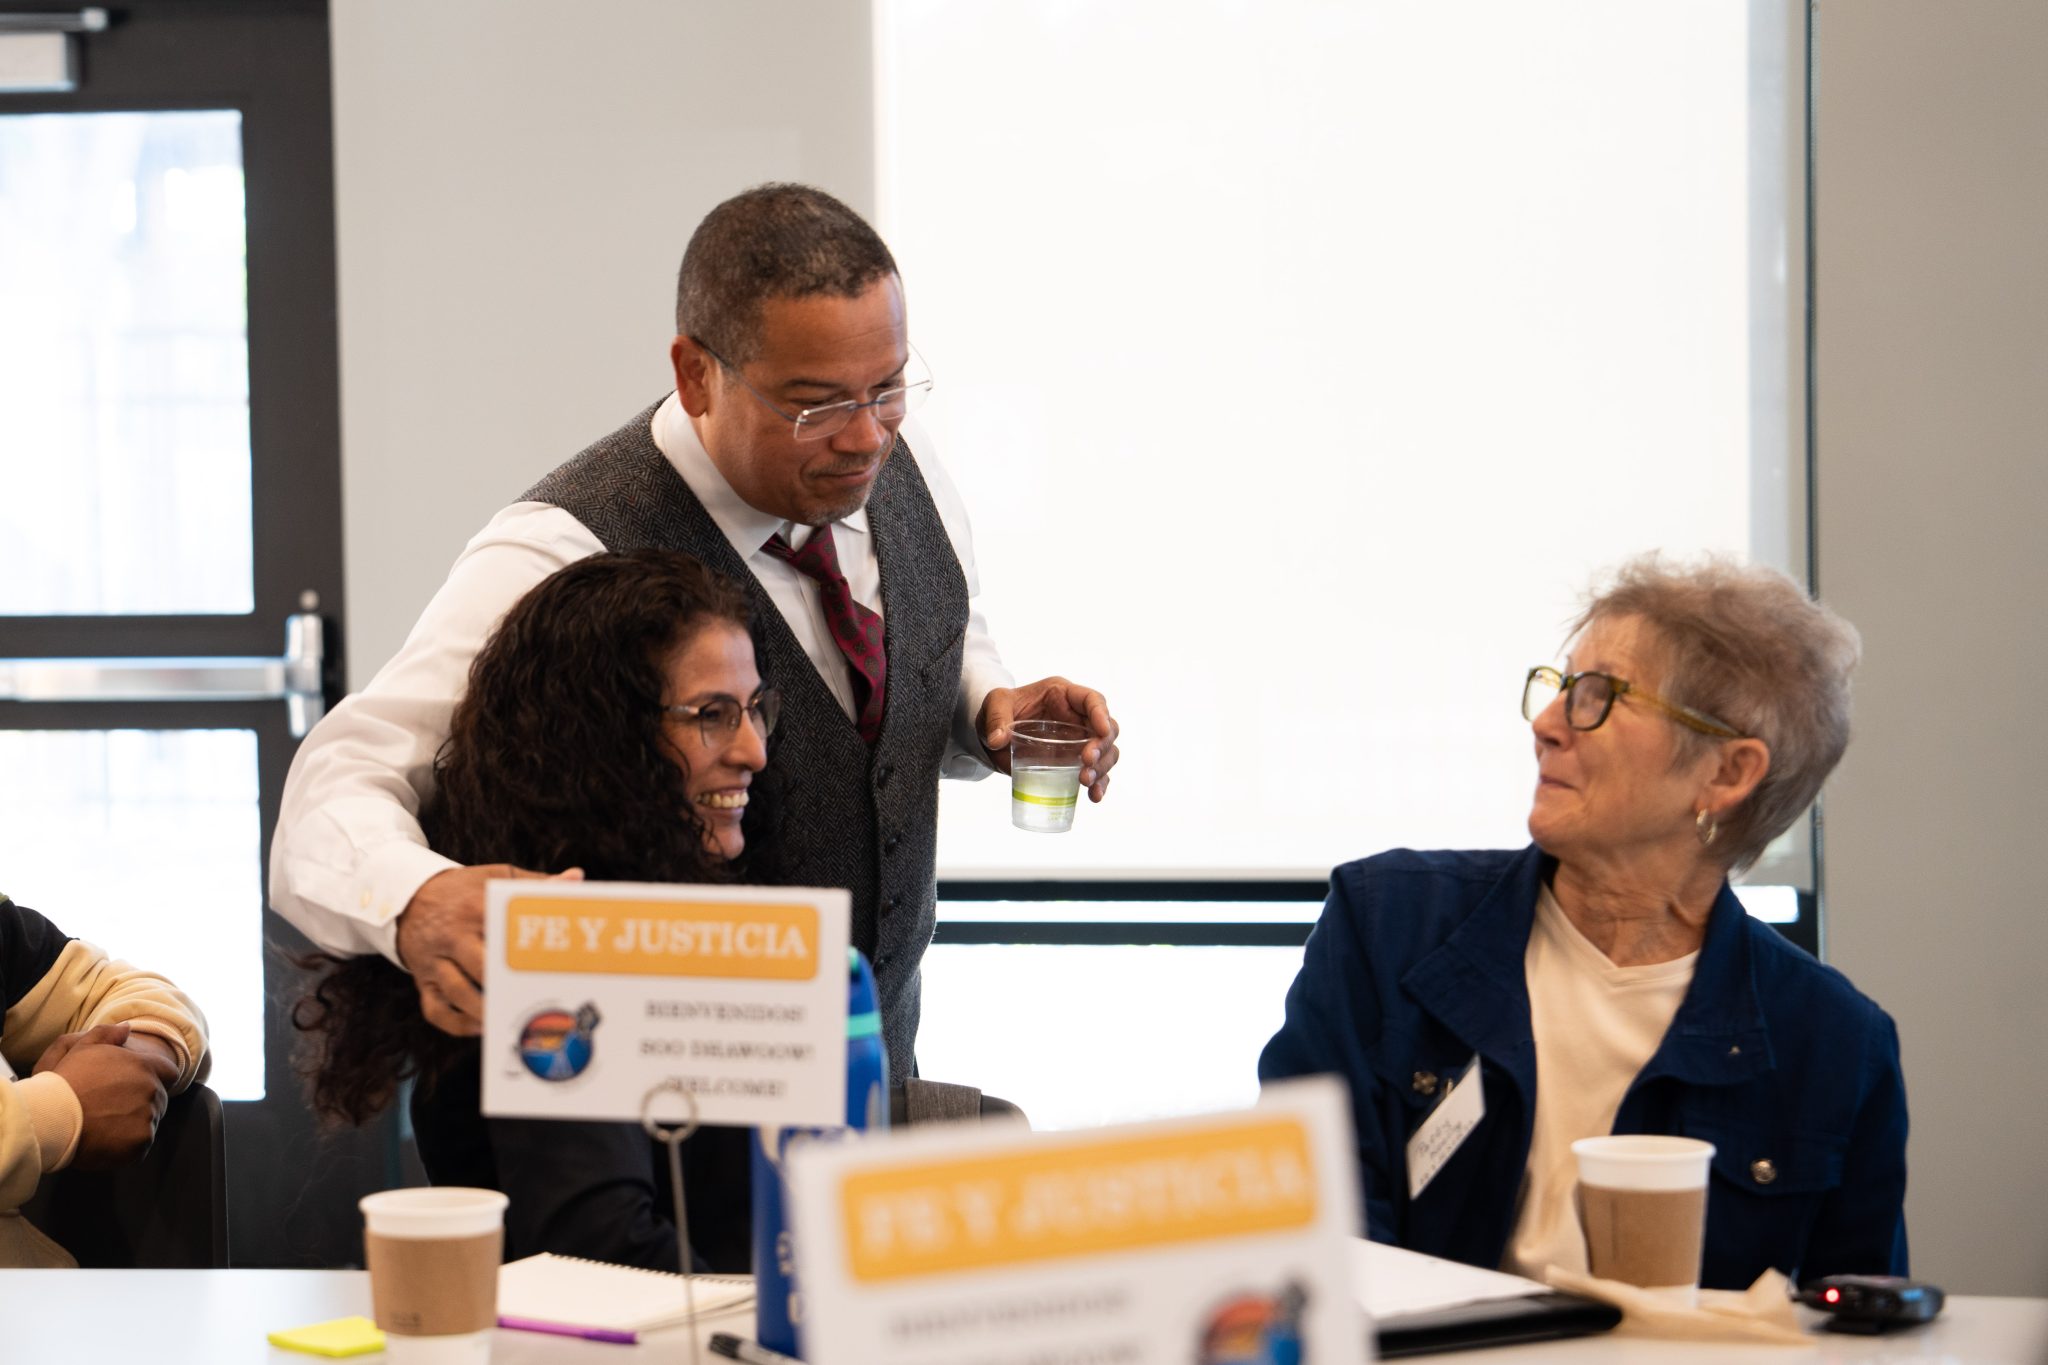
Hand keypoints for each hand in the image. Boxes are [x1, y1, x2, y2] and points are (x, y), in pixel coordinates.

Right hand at [41, 1027, 168, 1170]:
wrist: (51, 1115)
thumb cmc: (66, 1081)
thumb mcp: (83, 1048)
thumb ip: (107, 1034)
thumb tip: (127, 1028)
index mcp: (145, 1067)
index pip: (169, 1073)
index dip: (156, 1080)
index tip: (136, 1088)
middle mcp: (152, 1091)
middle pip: (159, 1100)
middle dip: (141, 1104)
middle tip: (113, 1110)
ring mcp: (148, 1118)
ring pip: (149, 1123)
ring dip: (134, 1125)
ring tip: (105, 1126)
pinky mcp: (140, 1143)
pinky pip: (141, 1146)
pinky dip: (127, 1146)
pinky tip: (105, 1142)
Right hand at [397, 864, 583, 1036]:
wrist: (408, 895)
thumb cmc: (464, 890)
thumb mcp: (496, 877)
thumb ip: (536, 882)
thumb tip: (576, 878)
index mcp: (477, 907)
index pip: (505, 929)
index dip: (527, 948)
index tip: (553, 964)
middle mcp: (453, 935)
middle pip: (480, 965)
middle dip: (505, 985)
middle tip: (535, 999)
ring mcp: (434, 960)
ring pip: (457, 991)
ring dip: (483, 1010)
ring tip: (510, 1018)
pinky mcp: (423, 980)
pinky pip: (434, 1009)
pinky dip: (456, 1023)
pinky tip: (480, 1027)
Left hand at [978, 676, 1120, 800]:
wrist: (993, 733)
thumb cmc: (1000, 711)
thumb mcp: (995, 704)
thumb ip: (996, 718)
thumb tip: (998, 740)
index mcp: (1063, 695)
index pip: (1091, 699)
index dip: (1101, 713)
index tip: (1103, 730)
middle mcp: (1078, 718)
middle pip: (1107, 729)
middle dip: (1102, 746)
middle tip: (1086, 761)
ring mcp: (1079, 742)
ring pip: (1106, 753)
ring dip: (1102, 768)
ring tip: (1085, 781)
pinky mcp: (1075, 763)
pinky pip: (1096, 773)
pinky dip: (1099, 785)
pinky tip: (1094, 796)